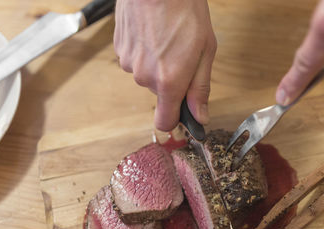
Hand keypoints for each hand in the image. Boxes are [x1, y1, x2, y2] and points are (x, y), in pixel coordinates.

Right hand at [114, 0, 216, 130]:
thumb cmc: (184, 10)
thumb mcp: (205, 50)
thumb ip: (200, 88)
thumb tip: (200, 117)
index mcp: (169, 81)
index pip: (164, 122)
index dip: (175, 120)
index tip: (183, 113)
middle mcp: (145, 77)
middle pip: (159, 94)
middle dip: (171, 81)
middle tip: (183, 54)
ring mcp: (129, 63)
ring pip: (147, 75)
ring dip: (158, 64)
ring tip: (167, 38)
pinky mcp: (119, 49)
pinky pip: (135, 60)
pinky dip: (145, 52)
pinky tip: (153, 33)